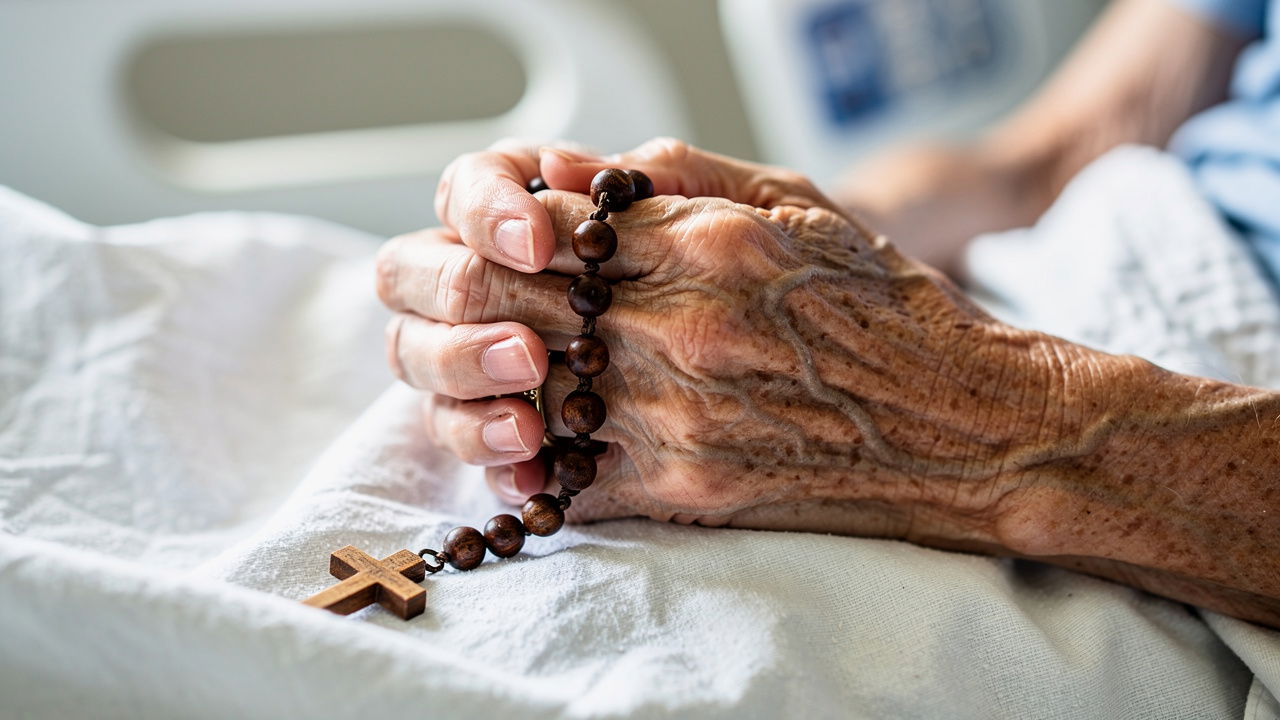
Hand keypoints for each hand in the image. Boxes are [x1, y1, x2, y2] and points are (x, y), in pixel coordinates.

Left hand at [376, 138, 1074, 544]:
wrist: (962, 425)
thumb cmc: (884, 306)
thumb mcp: (797, 202)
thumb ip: (677, 177)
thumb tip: (566, 168)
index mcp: (707, 242)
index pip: (545, 224)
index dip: (496, 230)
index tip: (496, 240)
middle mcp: (683, 327)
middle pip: (513, 304)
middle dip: (467, 296)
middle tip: (460, 298)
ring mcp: (678, 415)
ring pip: (522, 392)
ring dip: (491, 382)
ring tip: (498, 369)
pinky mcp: (685, 490)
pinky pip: (565, 480)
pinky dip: (532, 463)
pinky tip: (532, 445)